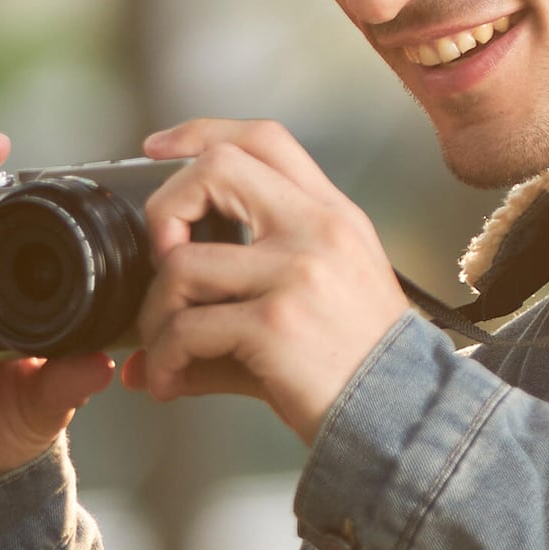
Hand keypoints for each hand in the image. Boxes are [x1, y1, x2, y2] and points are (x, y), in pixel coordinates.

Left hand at [119, 120, 416, 447]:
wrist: (403, 416)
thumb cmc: (358, 363)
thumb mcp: (319, 301)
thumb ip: (239, 299)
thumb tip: (145, 348)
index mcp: (331, 215)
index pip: (263, 139)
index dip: (201, 133)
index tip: (158, 149)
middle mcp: (317, 230)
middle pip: (215, 170)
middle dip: (164, 211)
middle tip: (162, 261)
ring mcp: (296, 273)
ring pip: (182, 263)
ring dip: (156, 314)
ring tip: (165, 349)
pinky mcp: (274, 324)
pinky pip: (185, 328)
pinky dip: (163, 359)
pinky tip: (170, 381)